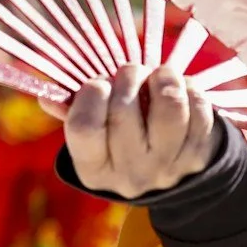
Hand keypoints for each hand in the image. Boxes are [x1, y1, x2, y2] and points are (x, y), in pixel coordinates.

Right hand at [59, 64, 217, 199]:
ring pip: (169, 108)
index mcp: (94, 170)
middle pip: (124, 111)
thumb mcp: (93, 135)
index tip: (99, 82)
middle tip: (131, 71)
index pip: (84, 126)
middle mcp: (130, 175)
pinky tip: (180, 89)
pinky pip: (198, 110)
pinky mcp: (198, 157)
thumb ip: (71, 111)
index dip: (90, 93)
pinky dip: (189, 89)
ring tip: (158, 74)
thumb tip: (48, 96)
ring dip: (163, 78)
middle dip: (128, 76)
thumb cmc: (120, 139)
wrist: (170, 174)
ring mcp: (167, 168)